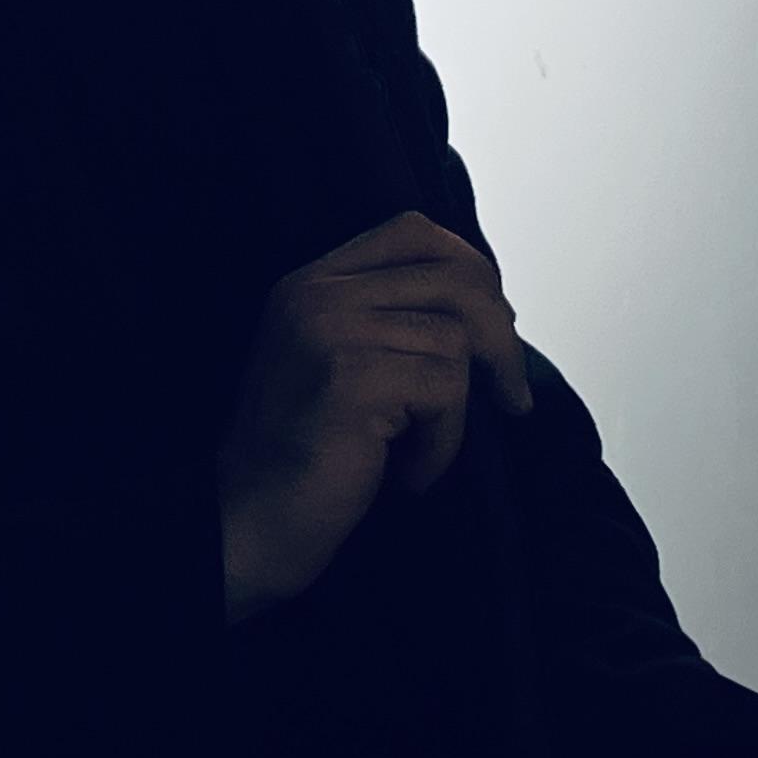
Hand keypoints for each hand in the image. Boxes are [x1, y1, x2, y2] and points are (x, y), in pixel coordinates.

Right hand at [214, 209, 534, 623]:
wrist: (246, 525)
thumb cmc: (306, 459)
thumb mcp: (342, 365)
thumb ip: (391, 321)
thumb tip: (493, 309)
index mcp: (312, 282)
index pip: (413, 232)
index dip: (472, 272)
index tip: (496, 331)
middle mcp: (316, 294)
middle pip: (453, 277)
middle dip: (500, 339)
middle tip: (511, 396)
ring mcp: (329, 330)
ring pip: (455, 340)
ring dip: (459, 413)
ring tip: (420, 453)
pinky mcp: (349, 378)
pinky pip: (445, 390)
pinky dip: (443, 443)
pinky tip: (409, 476)